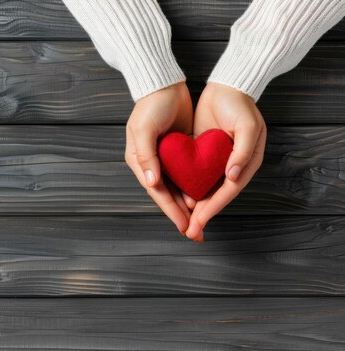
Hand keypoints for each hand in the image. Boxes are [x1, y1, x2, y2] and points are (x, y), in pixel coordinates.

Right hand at [124, 82, 193, 233]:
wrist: (164, 84)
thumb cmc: (151, 105)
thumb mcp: (145, 129)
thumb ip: (147, 156)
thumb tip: (152, 183)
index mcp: (139, 161)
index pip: (157, 192)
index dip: (171, 211)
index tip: (184, 226)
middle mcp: (150, 163)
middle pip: (167, 195)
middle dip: (180, 215)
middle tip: (195, 232)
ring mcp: (164, 158)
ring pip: (177, 188)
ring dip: (188, 204)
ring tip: (201, 220)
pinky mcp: (177, 152)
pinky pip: (185, 175)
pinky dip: (193, 187)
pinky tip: (204, 196)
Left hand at [184, 82, 266, 241]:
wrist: (226, 85)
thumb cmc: (240, 105)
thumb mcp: (248, 126)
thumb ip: (244, 151)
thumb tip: (233, 176)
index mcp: (247, 163)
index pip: (228, 191)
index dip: (214, 207)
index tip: (200, 221)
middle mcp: (233, 166)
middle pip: (216, 196)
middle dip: (203, 214)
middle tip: (189, 232)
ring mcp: (218, 161)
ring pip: (205, 189)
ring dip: (195, 206)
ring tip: (182, 222)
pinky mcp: (205, 155)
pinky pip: (196, 176)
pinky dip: (189, 188)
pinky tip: (178, 198)